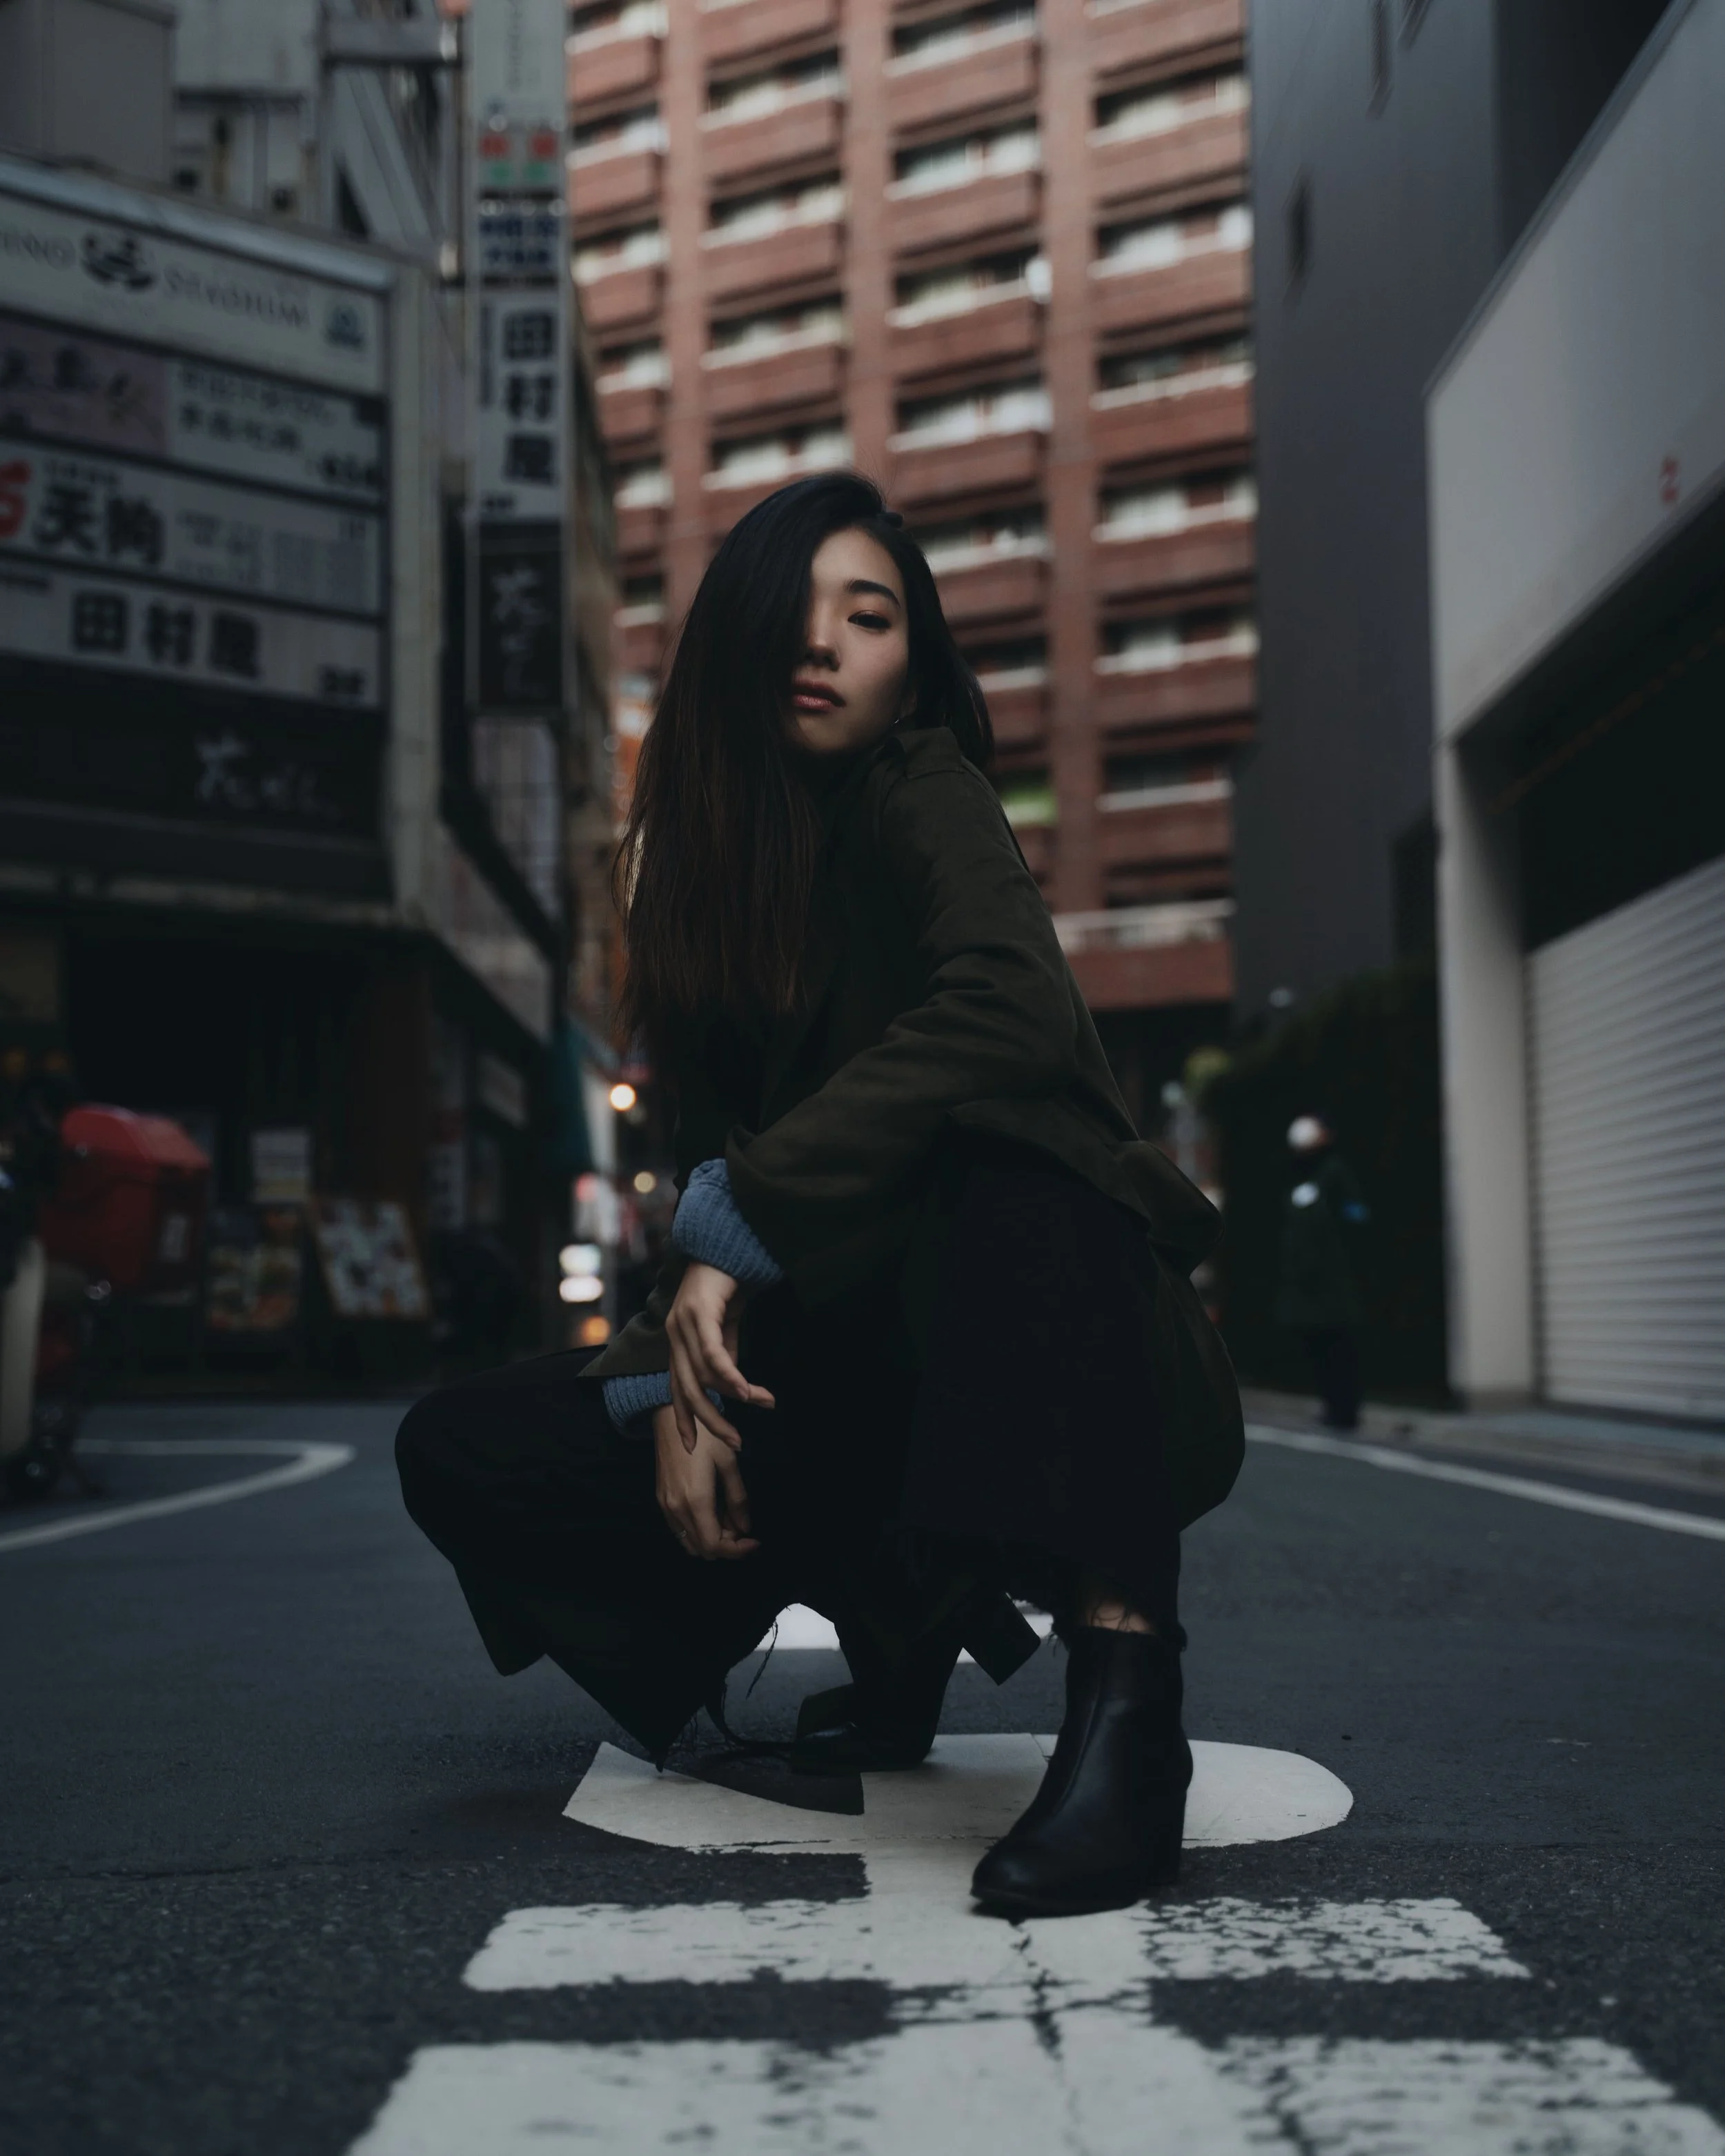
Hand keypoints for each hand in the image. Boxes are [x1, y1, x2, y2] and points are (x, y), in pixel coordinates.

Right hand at [653, 1406, 758, 1560]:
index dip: (737, 1550)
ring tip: (729, 1520)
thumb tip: (745, 1527)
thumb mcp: (729, 1463)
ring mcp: (665, 1506)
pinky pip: (679, 1530)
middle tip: (743, 1528)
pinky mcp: (661, 1500)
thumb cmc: (705, 1436)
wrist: (670, 1417)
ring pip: (689, 1543)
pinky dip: (697, 1531)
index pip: (715, 1545)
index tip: (754, 1541)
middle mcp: (677, 1510)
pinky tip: (712, 1514)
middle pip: (702, 1549)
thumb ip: (738, 1499)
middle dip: (726, 1546)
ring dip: (711, 1540)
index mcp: (696, 1501)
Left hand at [665, 1260, 775, 1452]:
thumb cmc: (729, 1282)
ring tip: (763, 1404)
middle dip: (711, 1420)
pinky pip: (713, 1353)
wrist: (729, 1241)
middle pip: (688, 1389)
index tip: (694, 1446)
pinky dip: (731, 1376)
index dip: (685, 1418)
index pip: (677, 1387)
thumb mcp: (726, 1326)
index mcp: (677, 1339)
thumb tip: (732, 1387)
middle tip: (735, 1443)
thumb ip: (725, 1354)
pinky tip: (749, 1391)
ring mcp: (683, 1322)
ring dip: (734, 1396)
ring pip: (702, 1375)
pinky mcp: (699, 1312)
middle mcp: (674, 1333)